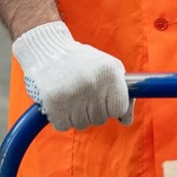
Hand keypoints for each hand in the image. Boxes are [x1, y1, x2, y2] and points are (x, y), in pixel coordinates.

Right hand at [12, 21, 132, 130]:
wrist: (49, 51)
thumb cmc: (84, 62)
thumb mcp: (110, 68)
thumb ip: (124, 93)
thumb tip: (127, 122)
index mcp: (110, 72)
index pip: (119, 109)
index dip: (112, 106)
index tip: (104, 98)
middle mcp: (93, 83)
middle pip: (100, 119)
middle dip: (93, 110)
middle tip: (83, 91)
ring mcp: (73, 93)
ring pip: (82, 124)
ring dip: (77, 115)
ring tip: (71, 94)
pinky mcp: (53, 102)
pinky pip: (63, 126)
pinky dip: (61, 118)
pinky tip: (60, 101)